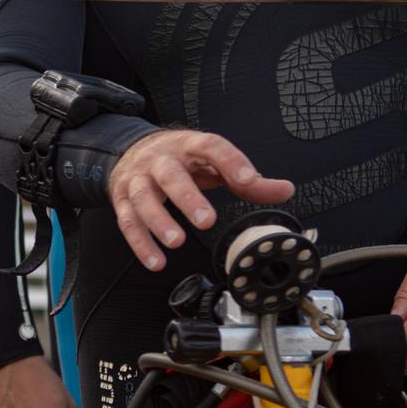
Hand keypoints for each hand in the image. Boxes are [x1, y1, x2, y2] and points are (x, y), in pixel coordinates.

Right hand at [109, 129, 294, 270]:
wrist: (130, 152)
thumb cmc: (179, 160)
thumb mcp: (211, 163)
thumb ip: (246, 180)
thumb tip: (284, 190)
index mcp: (188, 146)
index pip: (210, 146)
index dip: (230, 161)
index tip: (248, 180)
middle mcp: (160, 161)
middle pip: (170, 175)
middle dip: (187, 197)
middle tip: (206, 221)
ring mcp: (138, 180)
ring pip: (144, 198)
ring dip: (158, 221)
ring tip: (177, 241)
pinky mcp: (123, 200)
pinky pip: (128, 222)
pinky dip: (140, 243)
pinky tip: (156, 261)